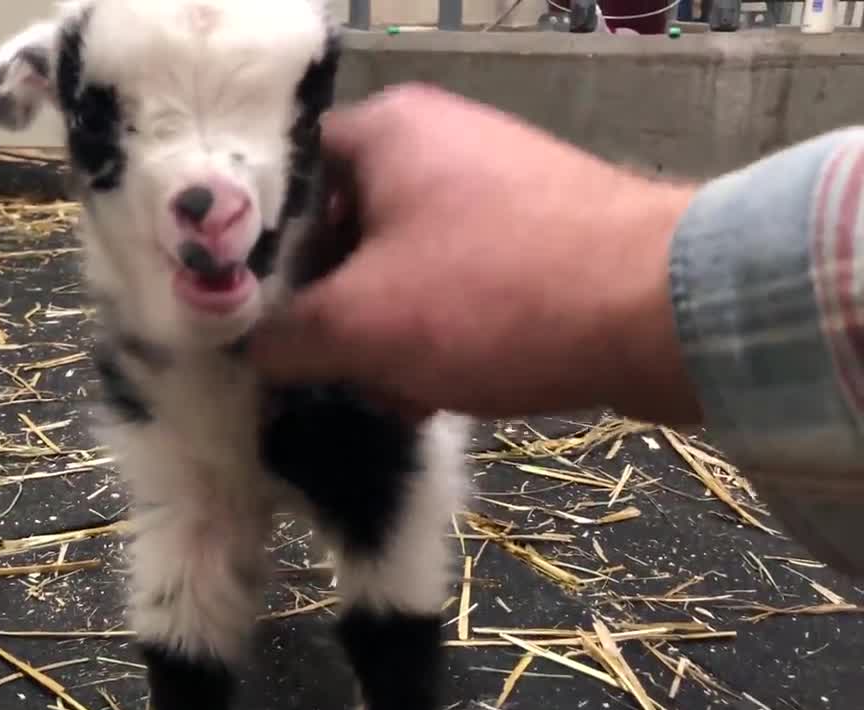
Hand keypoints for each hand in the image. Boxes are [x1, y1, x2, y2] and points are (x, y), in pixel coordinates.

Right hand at [249, 83, 701, 423]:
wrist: (663, 312)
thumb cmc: (490, 295)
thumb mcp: (360, 325)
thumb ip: (281, 337)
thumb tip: (246, 350)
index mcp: (383, 132)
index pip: (279, 178)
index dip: (247, 249)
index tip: (231, 311)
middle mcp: (435, 142)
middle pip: (338, 229)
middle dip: (323, 309)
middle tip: (311, 368)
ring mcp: (490, 187)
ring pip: (396, 266)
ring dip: (379, 335)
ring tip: (386, 393)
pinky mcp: (533, 235)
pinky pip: (454, 282)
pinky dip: (434, 333)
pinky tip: (433, 392)